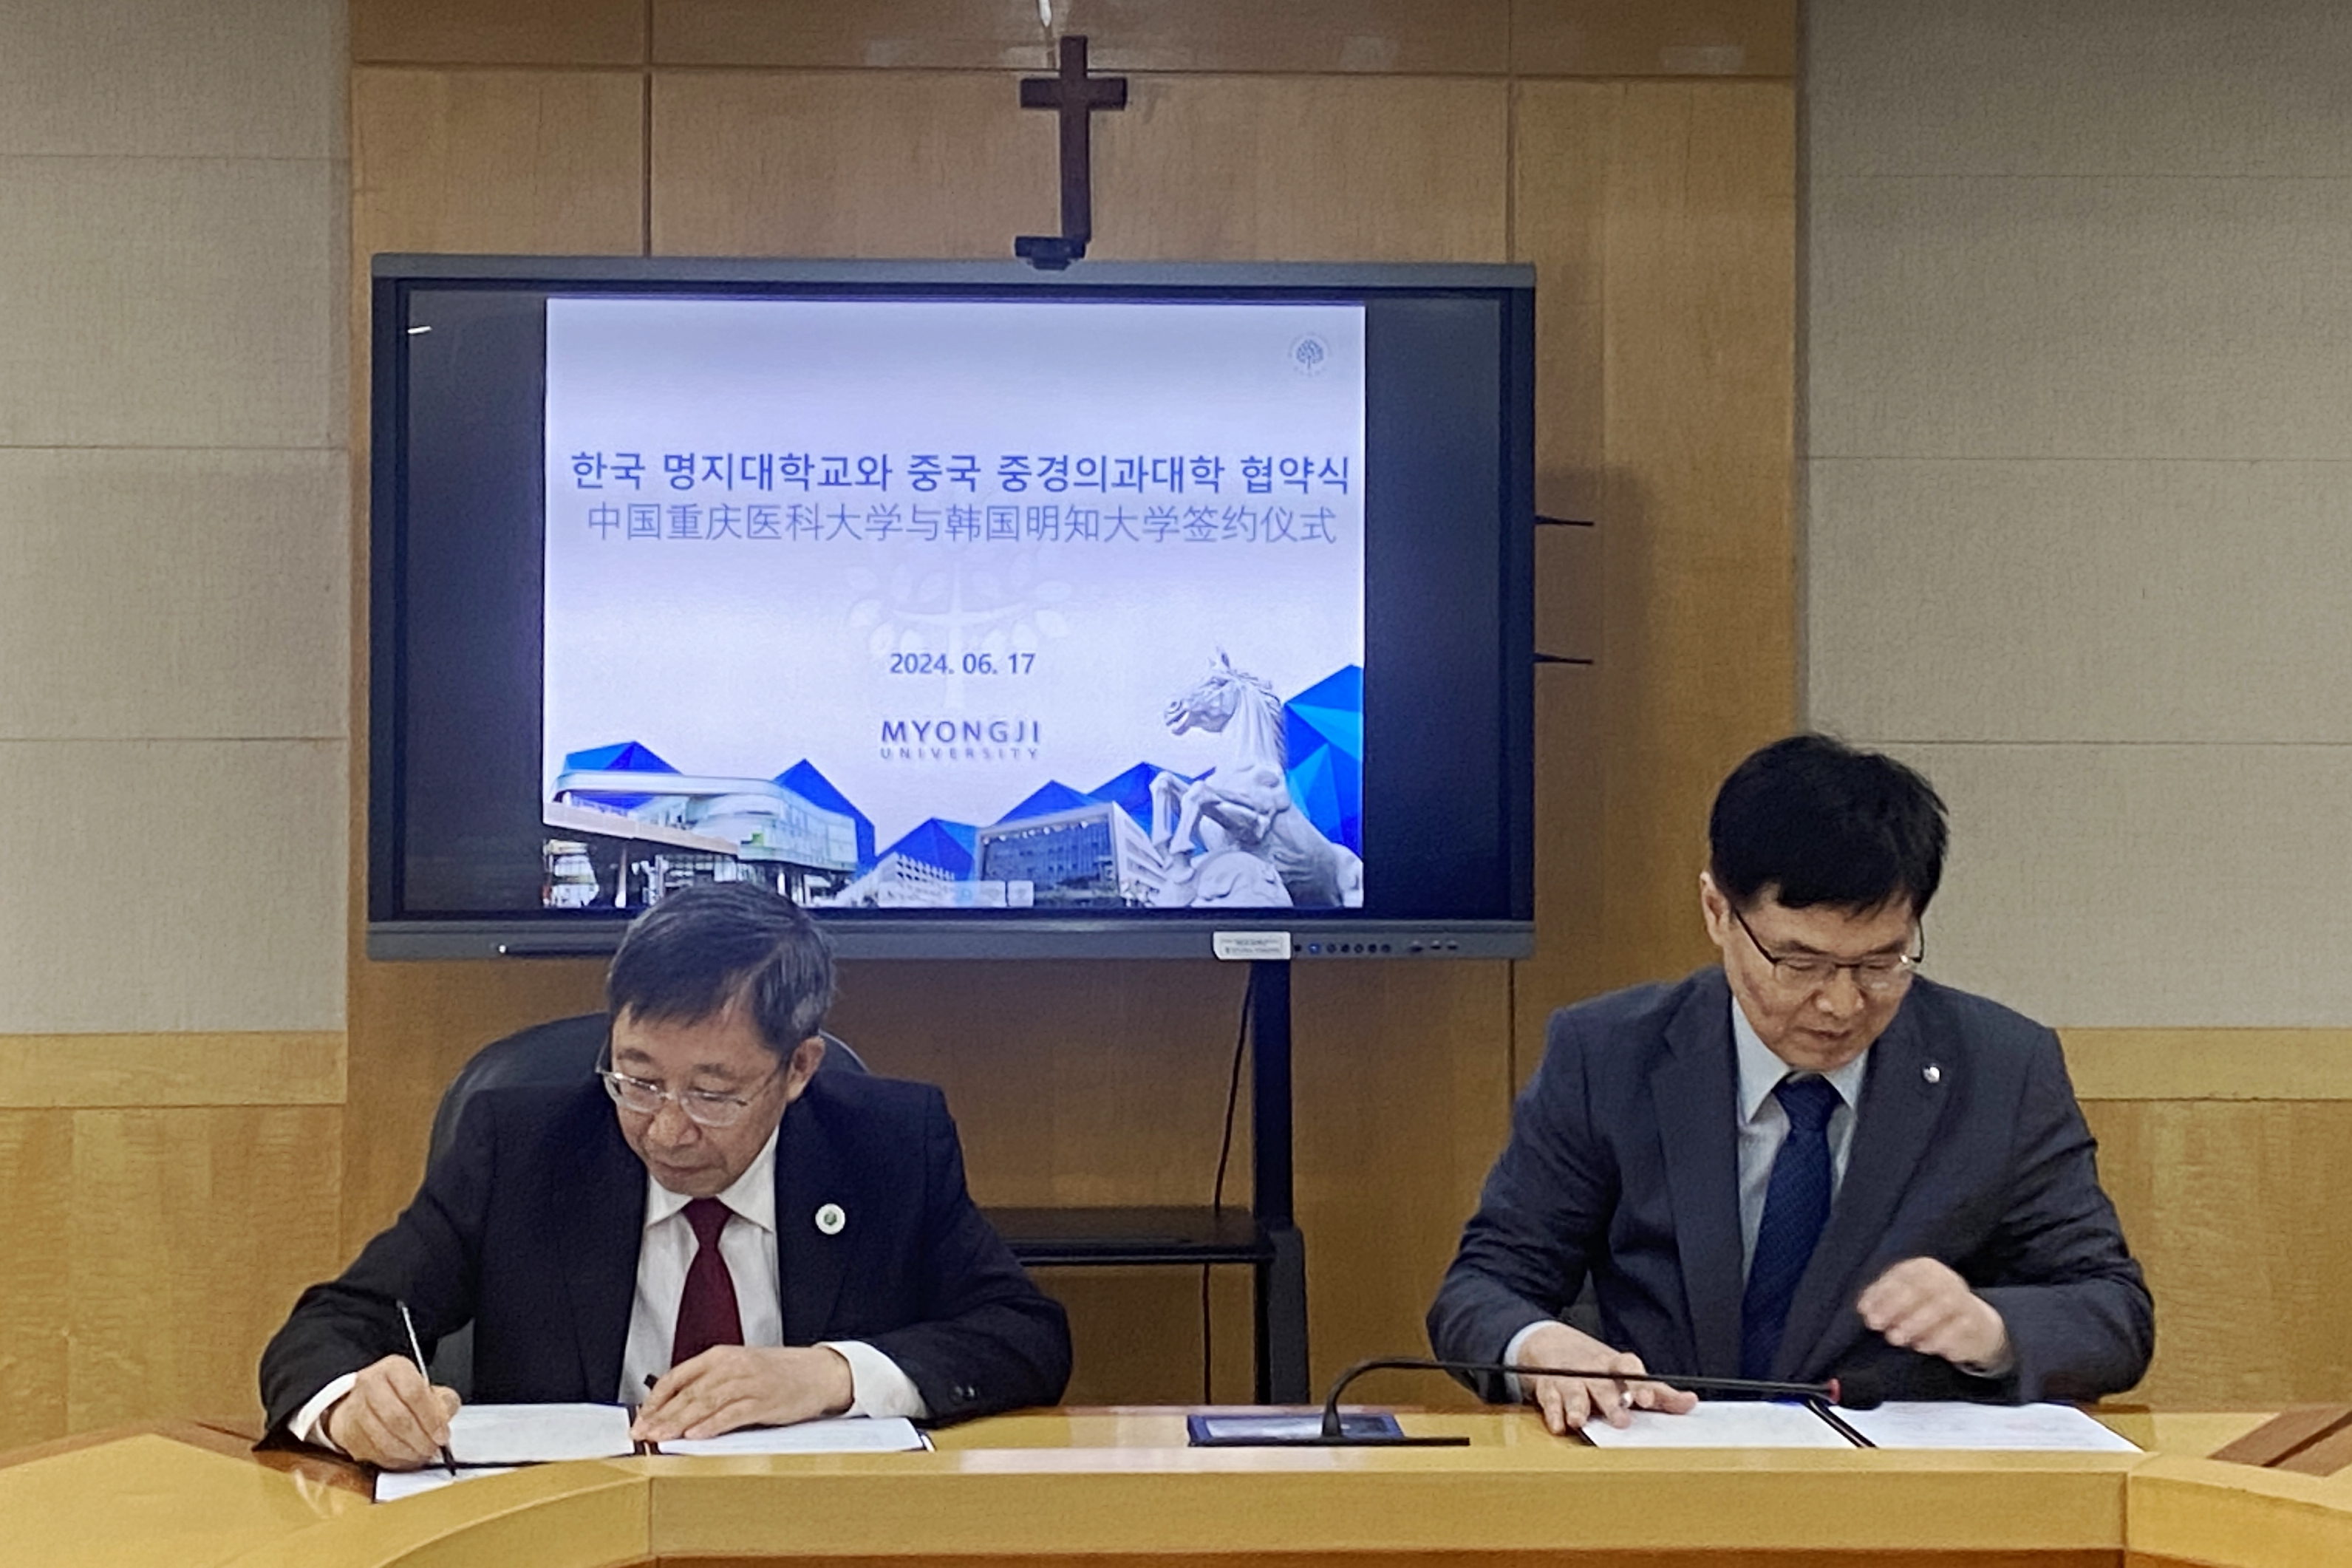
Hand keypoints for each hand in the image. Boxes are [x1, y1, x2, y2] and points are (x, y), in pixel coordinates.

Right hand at [323, 1355, 460, 1469]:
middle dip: (419, 1439)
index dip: (431, 1419)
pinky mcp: (346, 1431)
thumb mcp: (428, 1389)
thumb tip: (444, 1417)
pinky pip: (371, 1452)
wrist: (365, 1401)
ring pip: (383, 1438)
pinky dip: (391, 1460)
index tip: (441, 1435)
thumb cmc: (400, 1395)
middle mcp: (370, 1384)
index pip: (414, 1393)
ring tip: (420, 1456)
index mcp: (394, 1368)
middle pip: (397, 1418)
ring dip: (406, 1453)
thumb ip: (442, 1401)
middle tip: (431, 1449)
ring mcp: (354, 1407)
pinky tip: (404, 1459)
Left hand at [631, 1345, 854, 1440]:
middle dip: (660, 1415)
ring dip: (679, 1423)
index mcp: (722, 1356)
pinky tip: (695, 1435)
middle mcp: (732, 1366)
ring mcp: (748, 1383)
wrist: (820, 1372)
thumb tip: (676, 1408)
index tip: (640, 1416)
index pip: (678, 1376)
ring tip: (660, 1437)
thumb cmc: (779, 1374)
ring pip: (705, 1403)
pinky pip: (731, 1414)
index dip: (655, 1399)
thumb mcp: (740, 1369)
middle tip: (642, 1432)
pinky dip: (711, 1425)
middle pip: (687, 1393)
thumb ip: (711, 1383)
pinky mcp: (763, 1401)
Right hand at [1513, 1321, 1699, 1434]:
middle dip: (1610, 1402)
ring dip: (1577, 1406)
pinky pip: (1549, 1400)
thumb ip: (1658, 1392)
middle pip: (1602, 1385)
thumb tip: (1690, 1402)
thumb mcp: (1627, 1374)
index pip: (1629, 1369)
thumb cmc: (1596, 1366)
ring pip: (1574, 1391)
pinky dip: (1552, 1413)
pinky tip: (1558, 1425)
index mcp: (1615, 1365)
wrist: (1548, 1342)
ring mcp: (1569, 1378)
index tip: (1645, 1400)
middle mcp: (1593, 1371)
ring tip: (1579, 1421)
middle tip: (1620, 1420)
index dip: (1637, 1384)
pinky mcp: (1548, 1387)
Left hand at [1857, 1257, 2009, 1368]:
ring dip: (1918, 1324)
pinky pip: (1962, 1328)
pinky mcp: (1978, 1322)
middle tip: (1878, 1327)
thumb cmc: (1927, 1308)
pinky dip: (1942, 1338)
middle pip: (1922, 1289)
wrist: (1974, 1322)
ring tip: (1898, 1339)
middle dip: (1897, 1307)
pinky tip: (1924, 1347)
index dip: (1882, 1293)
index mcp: (1925, 1269)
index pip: (1902, 1276)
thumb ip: (1883, 1301)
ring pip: (1944, 1306)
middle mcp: (1947, 1280)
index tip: (1866, 1314)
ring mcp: (1965, 1299)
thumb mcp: (1905, 1299)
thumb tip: (1863, 1307)